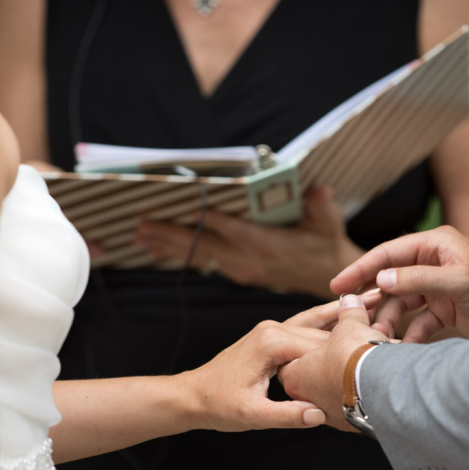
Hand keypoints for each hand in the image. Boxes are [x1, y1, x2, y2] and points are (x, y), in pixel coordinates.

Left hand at [134, 184, 362, 297]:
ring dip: (168, 245)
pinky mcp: (237, 272)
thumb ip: (321, 206)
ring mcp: (241, 269)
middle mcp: (248, 260)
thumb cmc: (326, 245)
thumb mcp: (328, 223)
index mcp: (267, 246)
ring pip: (199, 254)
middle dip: (171, 233)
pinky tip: (158, 248)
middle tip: (142, 224)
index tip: (184, 206)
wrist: (327, 279)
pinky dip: (181, 253)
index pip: (233, 229)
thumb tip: (318, 190)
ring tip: (140, 235)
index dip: (208, 217)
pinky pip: (204, 261)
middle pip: (204, 244)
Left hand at [179, 295, 377, 430]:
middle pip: (324, 332)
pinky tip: (351, 310)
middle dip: (357, 330)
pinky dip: (329, 321)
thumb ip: (285, 415)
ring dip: (347, 314)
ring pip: (318, 321)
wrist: (193, 396)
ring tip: (382, 297)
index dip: (352, 352)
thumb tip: (318, 415)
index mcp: (271, 342)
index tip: (385, 355)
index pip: (322, 346)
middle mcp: (273, 328)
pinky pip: (307, 326)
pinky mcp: (274, 336)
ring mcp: (273, 329)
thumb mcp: (250, 415)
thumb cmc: (217, 405)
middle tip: (398, 324)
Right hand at [331, 226, 468, 342]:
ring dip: (389, 321)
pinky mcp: (446, 310)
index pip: (390, 252)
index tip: (338, 285)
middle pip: (391, 279)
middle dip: (373, 300)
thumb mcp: (459, 281)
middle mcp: (435, 262)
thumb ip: (418, 279)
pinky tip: (401, 347)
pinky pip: (418, 322)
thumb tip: (382, 279)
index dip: (362, 268)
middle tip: (349, 315)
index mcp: (436, 245)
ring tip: (378, 338)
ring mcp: (439, 287)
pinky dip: (409, 335)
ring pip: (402, 303)